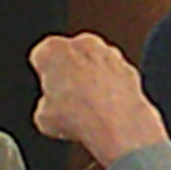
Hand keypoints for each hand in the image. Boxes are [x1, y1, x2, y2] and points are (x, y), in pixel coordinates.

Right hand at [29, 33, 164, 164]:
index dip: (43, 77)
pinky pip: (115, 77)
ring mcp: (109, 54)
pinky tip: (107, 110)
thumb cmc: (78, 116)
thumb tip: (52, 110)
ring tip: (88, 109)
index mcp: (52, 49)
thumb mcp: (43, 118)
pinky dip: (113, 89)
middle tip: (67, 101)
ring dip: (92, 79)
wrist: (117, 126)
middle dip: (69, 74)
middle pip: (70, 57)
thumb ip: (46, 104)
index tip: (47, 90)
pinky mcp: (129, 68)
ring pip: (95, 64)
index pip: (41, 57)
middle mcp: (82, 44)